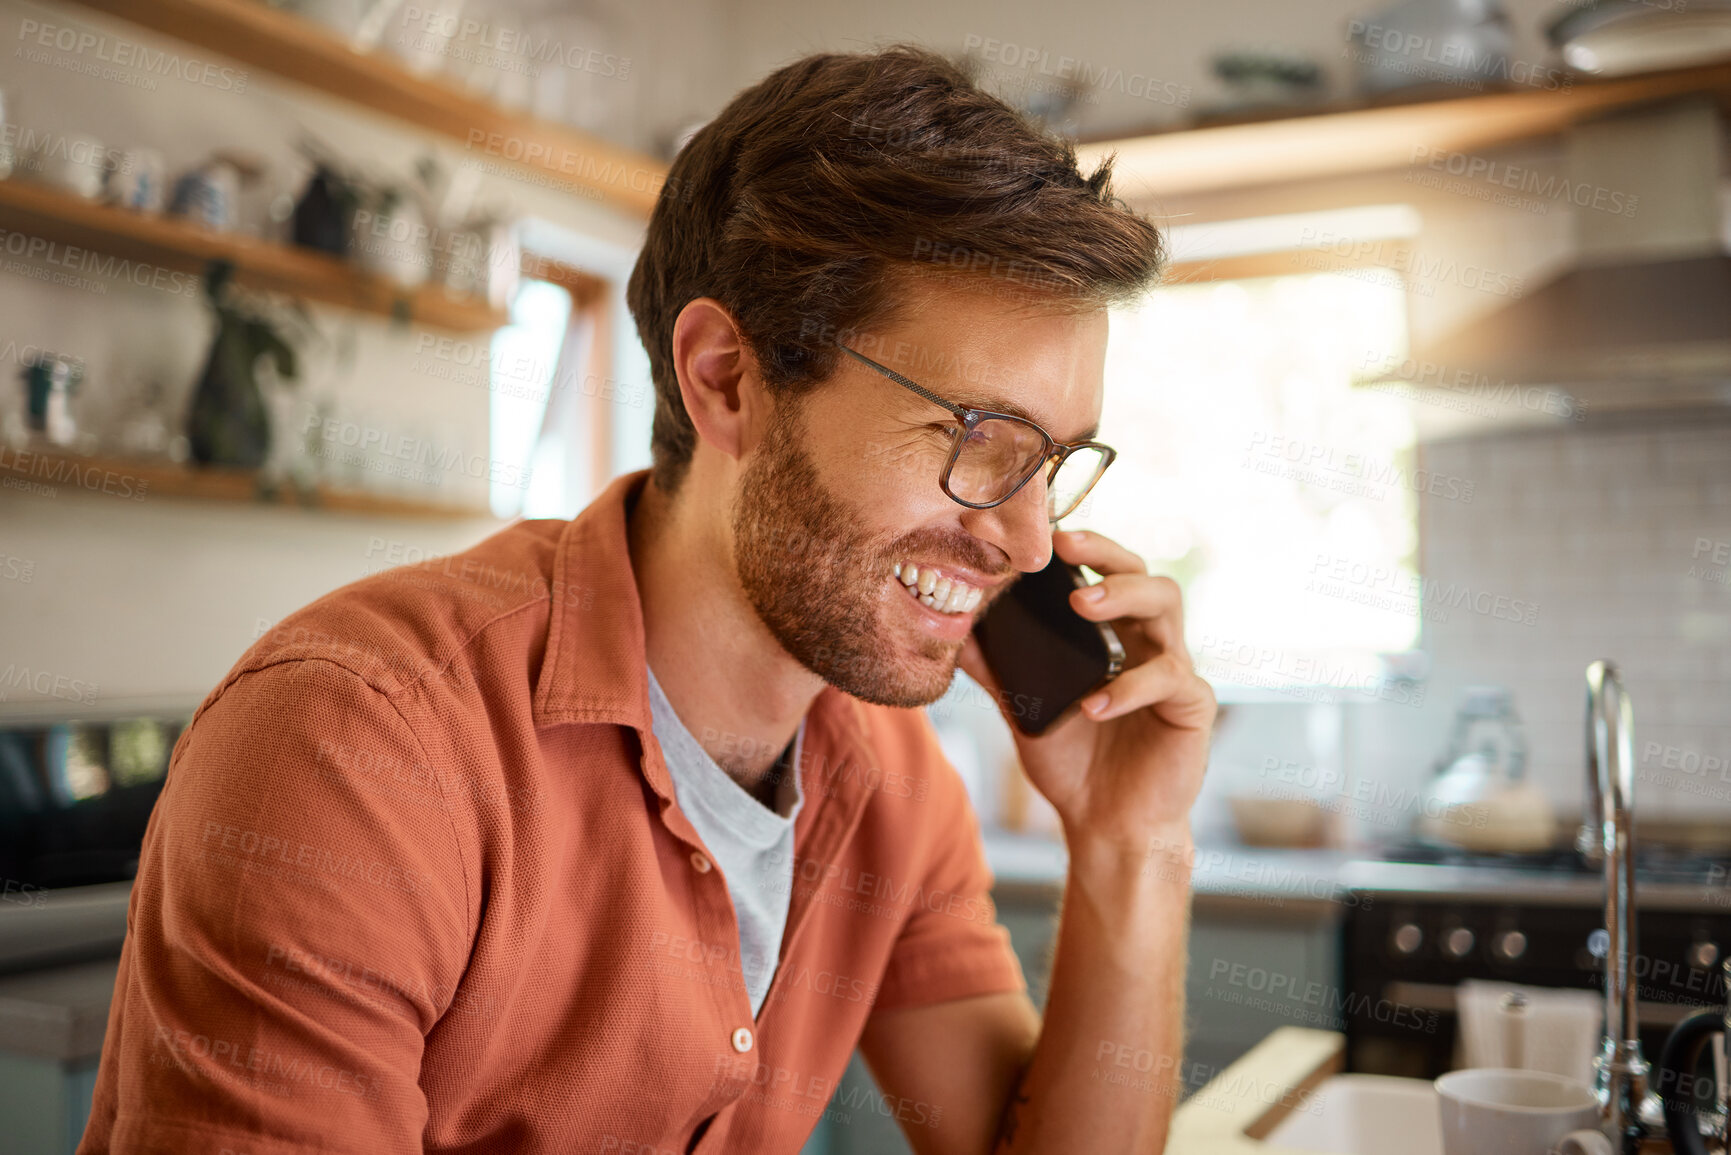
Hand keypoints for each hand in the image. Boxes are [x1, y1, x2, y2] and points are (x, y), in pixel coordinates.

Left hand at [957, 529, 1215, 851]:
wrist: (1105, 825)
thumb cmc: (1073, 764)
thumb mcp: (1025, 710)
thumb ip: (999, 671)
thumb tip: (956, 633)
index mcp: (1114, 636)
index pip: (1108, 574)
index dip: (1086, 548)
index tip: (1048, 535)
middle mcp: (1148, 643)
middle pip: (1145, 573)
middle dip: (1107, 555)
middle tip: (1066, 551)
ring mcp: (1174, 670)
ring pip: (1169, 606)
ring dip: (1124, 597)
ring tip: (1082, 606)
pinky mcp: (1192, 706)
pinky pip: (1169, 679)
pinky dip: (1128, 688)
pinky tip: (1093, 705)